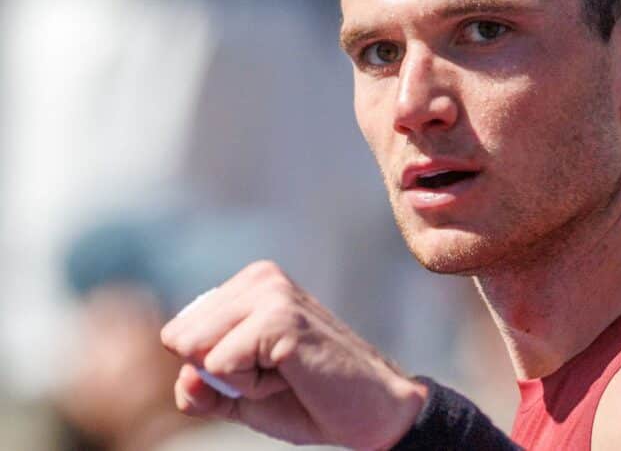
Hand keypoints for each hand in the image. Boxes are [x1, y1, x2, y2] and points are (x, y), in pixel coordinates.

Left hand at [160, 260, 426, 449]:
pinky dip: (250, 386)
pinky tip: (293, 377)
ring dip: (236, 380)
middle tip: (278, 375)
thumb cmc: (311, 401)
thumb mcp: (240, 396)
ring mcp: (271, 293)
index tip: (265, 371)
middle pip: (179, 339)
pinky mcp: (280, 317)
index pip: (178, 332)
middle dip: (220, 373)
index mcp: (250, 285)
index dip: (212, 370)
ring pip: (196, 350)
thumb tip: (186, 374)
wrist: (373, 414)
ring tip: (286, 374)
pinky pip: (219, 364)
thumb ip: (200, 386)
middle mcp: (260, 277)